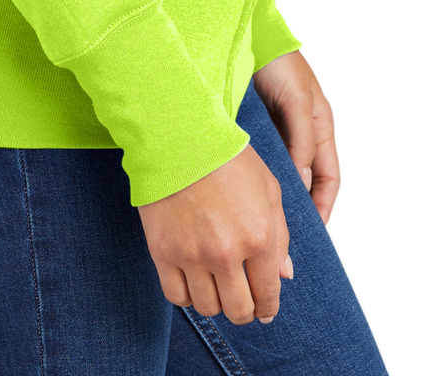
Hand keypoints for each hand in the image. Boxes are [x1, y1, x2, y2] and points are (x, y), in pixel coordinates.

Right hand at [136, 143, 291, 325]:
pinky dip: (186, 296)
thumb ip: (280, 236)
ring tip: (215, 285)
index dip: (268, 309)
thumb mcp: (268, 189)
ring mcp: (192, 254)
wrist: (178, 136)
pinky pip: (176, 297)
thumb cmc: (227, 157)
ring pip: (208, 308)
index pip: (268, 295)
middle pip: (238, 311)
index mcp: (259, 236)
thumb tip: (285, 275)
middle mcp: (227, 252)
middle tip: (241, 300)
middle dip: (244, 310)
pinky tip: (192, 281)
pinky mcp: (163, 251)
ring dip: (215, 302)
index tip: (264, 310)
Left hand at [253, 48, 339, 223]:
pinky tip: (243, 193)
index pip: (328, 179)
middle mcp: (300, 134)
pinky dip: (256, 178)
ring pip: (282, 175)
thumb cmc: (280, 64)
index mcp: (320, 129)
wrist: (248, 35)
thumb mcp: (298, 103)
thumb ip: (302, 142)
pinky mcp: (255, 129)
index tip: (315, 233)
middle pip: (305, 182)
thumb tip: (303, 185)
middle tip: (286, 237)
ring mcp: (277, 133)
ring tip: (264, 222)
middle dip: (299, 209)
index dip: (323, 206)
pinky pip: (260, 161)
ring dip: (275, 196)